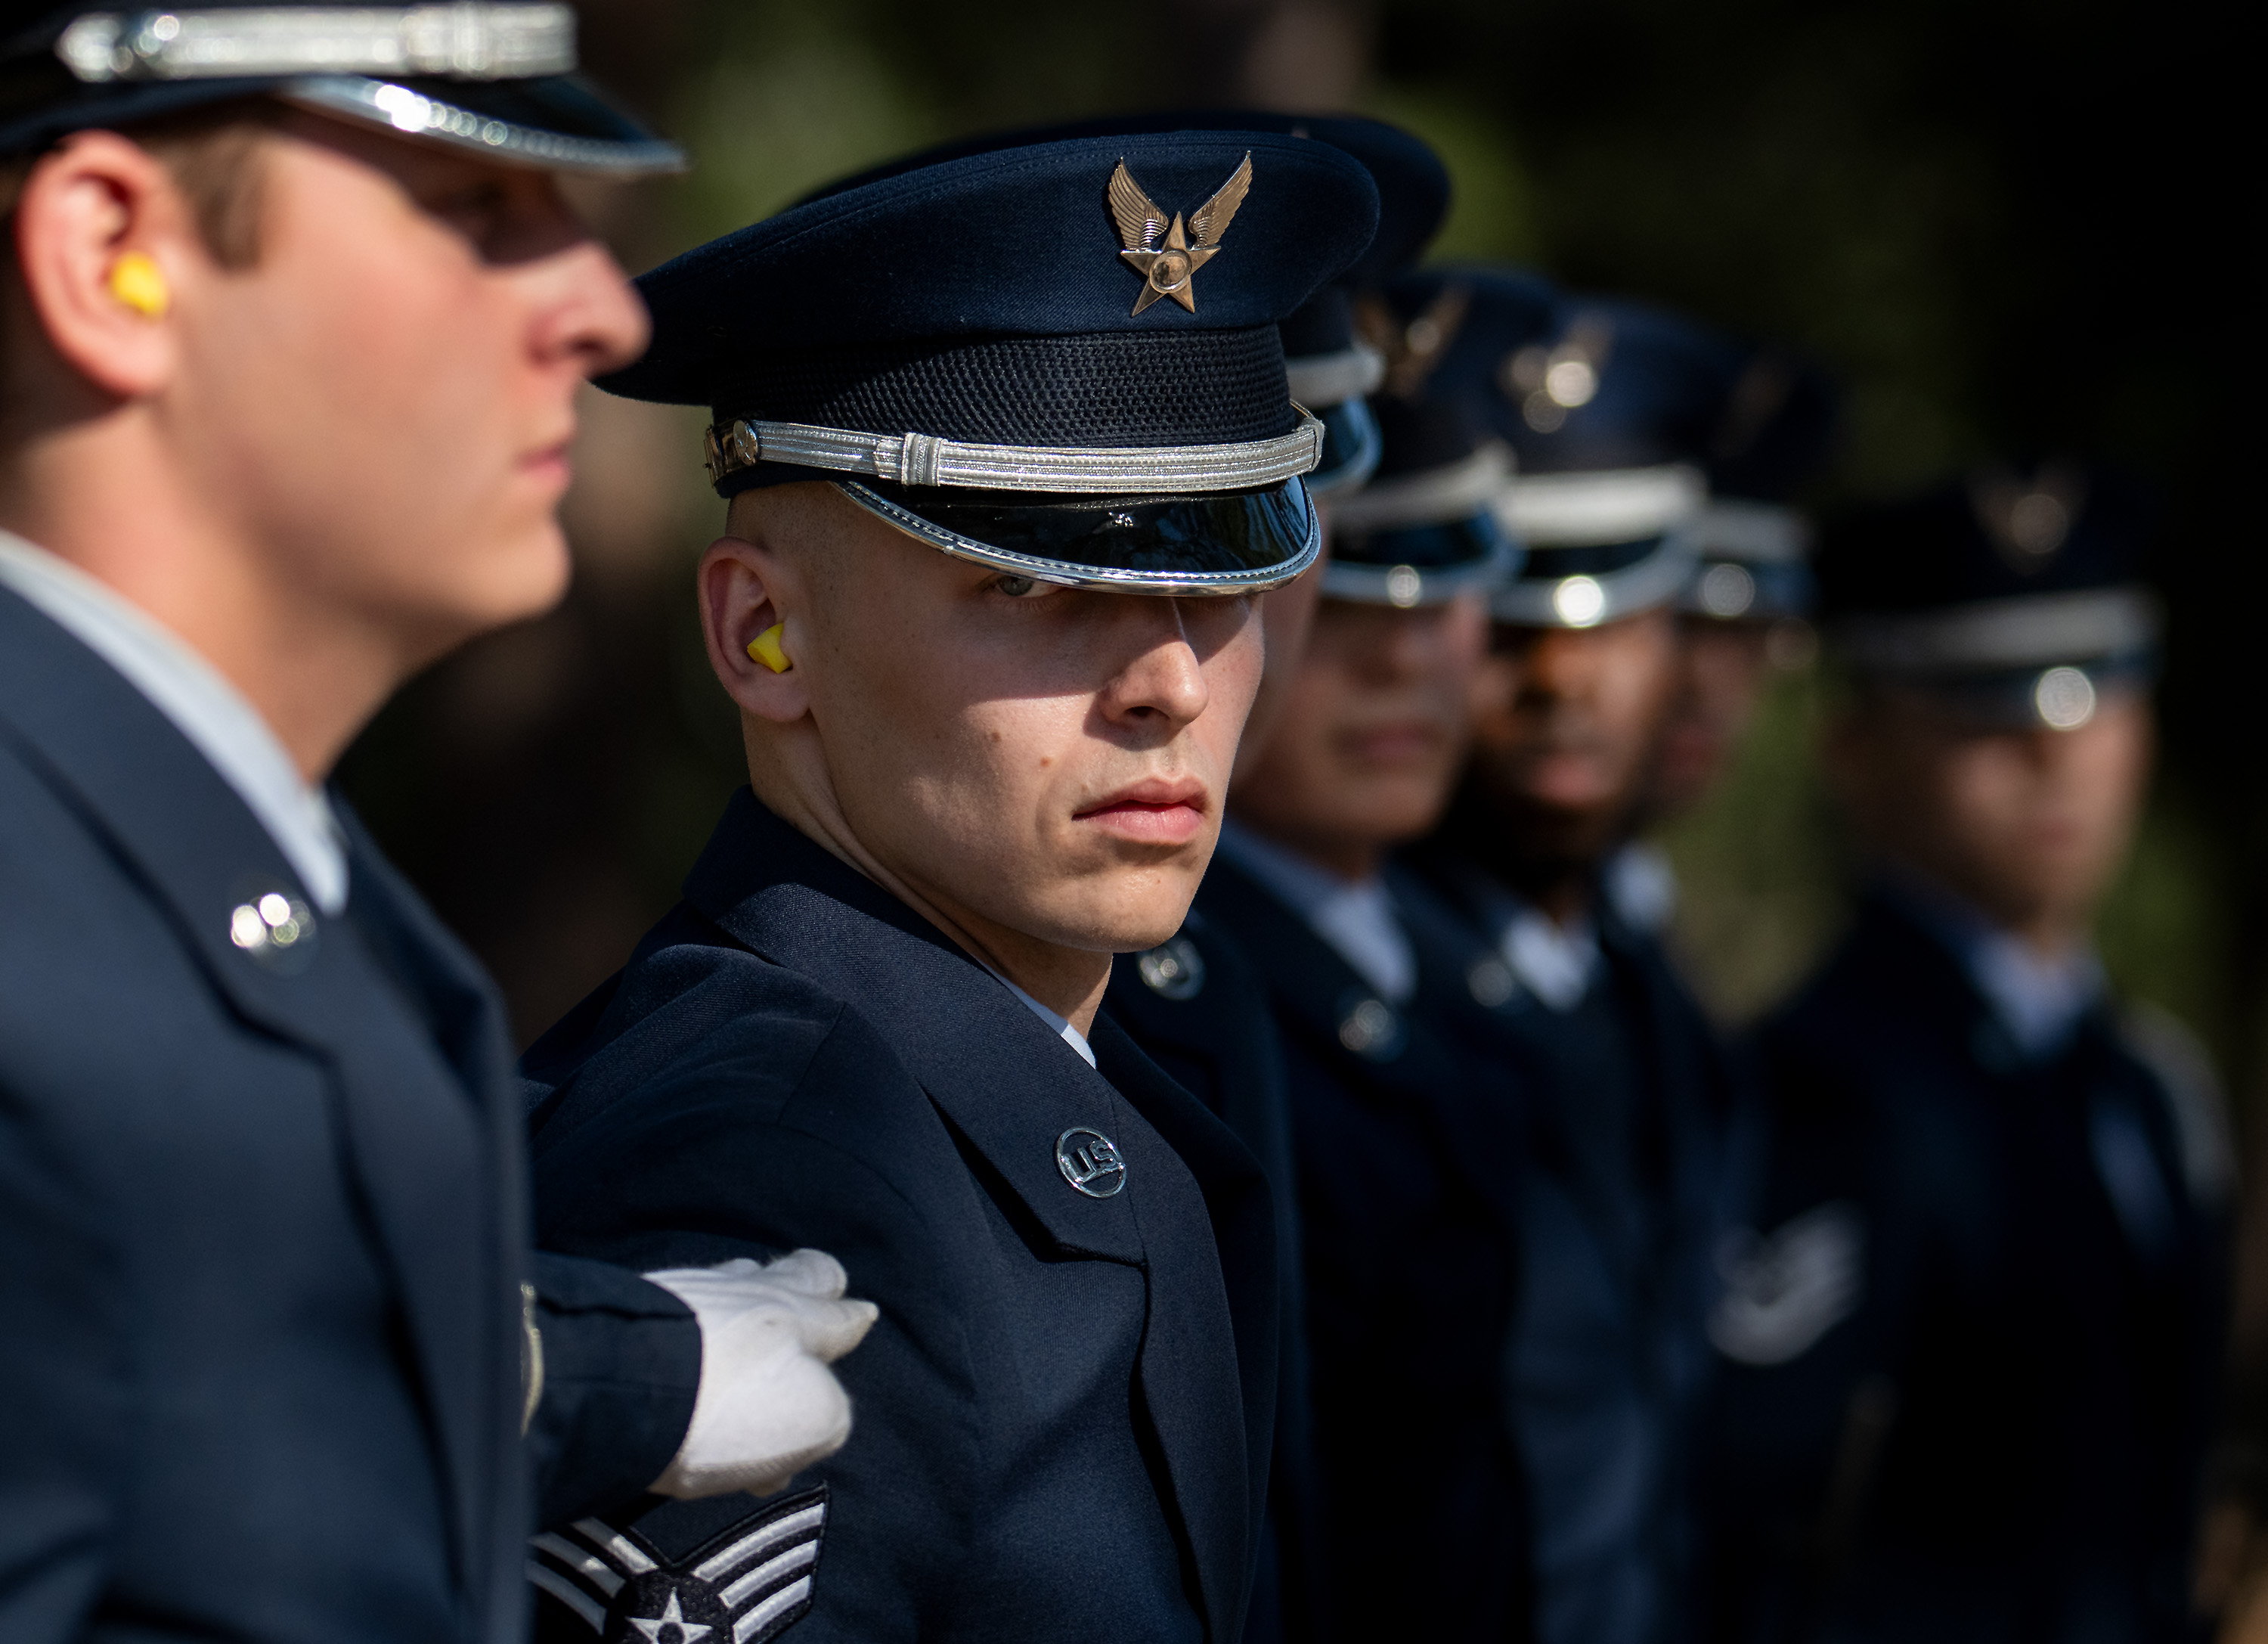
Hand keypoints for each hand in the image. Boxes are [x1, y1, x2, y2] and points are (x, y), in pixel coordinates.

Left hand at [641, 1250, 879, 1498]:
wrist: (613, 1384)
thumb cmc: (724, 1403)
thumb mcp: (810, 1421)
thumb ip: (829, 1413)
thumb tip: (812, 1418)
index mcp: (798, 1316)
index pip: (838, 1312)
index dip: (851, 1317)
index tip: (862, 1314)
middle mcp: (746, 1292)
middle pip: (792, 1273)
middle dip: (811, 1279)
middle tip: (819, 1285)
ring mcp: (683, 1292)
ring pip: (731, 1281)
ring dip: (745, 1293)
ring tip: (746, 1306)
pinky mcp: (629, 1307)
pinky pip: (676, 1304)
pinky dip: (690, 1320)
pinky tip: (681, 1335)